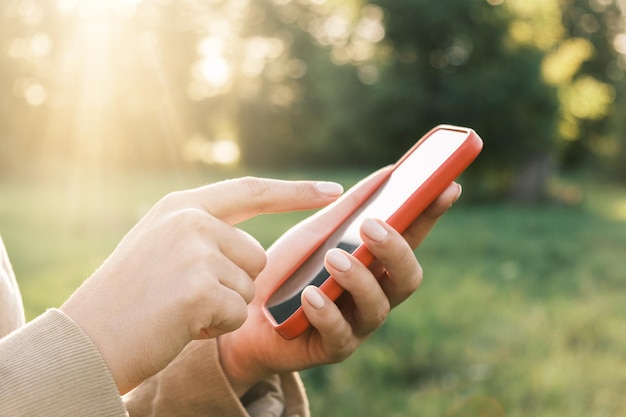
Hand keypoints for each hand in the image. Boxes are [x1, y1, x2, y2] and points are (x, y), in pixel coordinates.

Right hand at [60, 177, 343, 393]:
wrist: (85, 340)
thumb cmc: (130, 301)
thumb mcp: (163, 249)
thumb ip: (207, 236)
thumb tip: (260, 253)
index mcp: (183, 206)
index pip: (253, 191)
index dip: (297, 191)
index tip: (334, 191)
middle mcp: (190, 219)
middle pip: (257, 257)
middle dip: (234, 286)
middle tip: (187, 298)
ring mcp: (194, 250)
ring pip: (249, 288)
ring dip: (222, 309)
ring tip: (178, 310)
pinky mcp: (199, 286)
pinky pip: (236, 315)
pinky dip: (213, 329)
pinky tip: (179, 325)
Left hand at [217, 169, 462, 394]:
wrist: (243, 309)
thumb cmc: (287, 269)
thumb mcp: (316, 232)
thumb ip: (349, 207)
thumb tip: (387, 173)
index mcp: (375, 263)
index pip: (412, 237)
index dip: (431, 213)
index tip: (447, 186)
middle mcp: (374, 293)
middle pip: (407, 278)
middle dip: (395, 251)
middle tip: (371, 226)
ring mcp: (356, 323)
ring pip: (378, 307)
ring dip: (358, 279)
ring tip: (332, 258)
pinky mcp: (331, 348)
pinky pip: (340, 335)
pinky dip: (326, 313)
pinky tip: (310, 296)